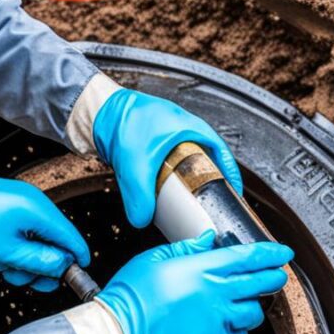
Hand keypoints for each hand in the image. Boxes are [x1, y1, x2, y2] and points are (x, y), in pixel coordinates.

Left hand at [0, 175, 89, 291]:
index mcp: (39, 211)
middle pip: (56, 242)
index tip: (76, 275)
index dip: (76, 259)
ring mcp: (25, 202)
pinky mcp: (14, 205)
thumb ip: (41, 262)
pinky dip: (18, 247)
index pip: (71, 238)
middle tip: (30, 279)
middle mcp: (36, 203)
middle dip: (43, 265)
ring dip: (26, 259)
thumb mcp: (8, 253)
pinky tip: (1, 255)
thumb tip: (63, 266)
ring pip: (39, 240)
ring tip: (6, 266)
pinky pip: (27, 231)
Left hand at [92, 88, 242, 227]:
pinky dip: (171, 181)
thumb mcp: (135, 165)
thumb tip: (142, 220)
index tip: (235, 196)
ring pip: (187, 166)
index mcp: (193, 129)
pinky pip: (170, 167)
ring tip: (187, 205)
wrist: (98, 113)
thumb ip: (140, 197)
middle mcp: (185, 132)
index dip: (231, 176)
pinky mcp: (154, 146)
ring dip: (188, 184)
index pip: (222, 154)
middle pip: (207, 163)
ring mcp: (170, 138)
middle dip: (209, 185)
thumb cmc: (122, 122)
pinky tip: (164, 195)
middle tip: (210, 205)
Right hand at [96, 231, 291, 333]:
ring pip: (249, 320)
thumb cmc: (128, 299)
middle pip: (259, 288)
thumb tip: (204, 240)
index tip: (281, 254)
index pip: (249, 258)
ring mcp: (216, 327)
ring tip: (235, 310)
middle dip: (273, 280)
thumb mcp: (152, 260)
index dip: (271, 255)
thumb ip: (184, 249)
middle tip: (275, 278)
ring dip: (245, 314)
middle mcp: (216, 298)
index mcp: (203, 271)